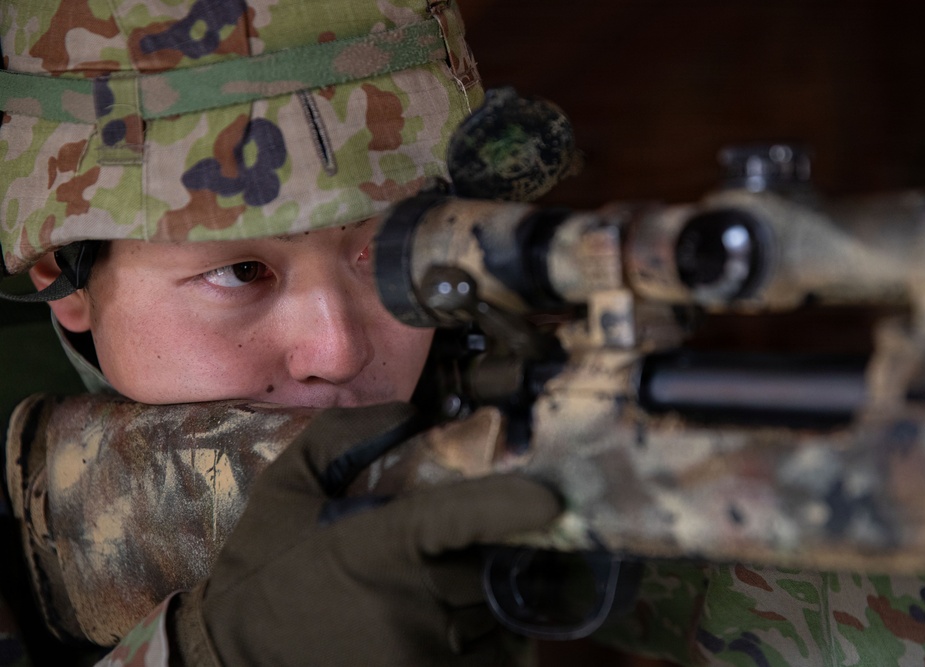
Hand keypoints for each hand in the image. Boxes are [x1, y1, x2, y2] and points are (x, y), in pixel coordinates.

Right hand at [171, 403, 560, 665]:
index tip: (550, 499)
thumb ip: (343, 436)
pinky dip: (485, 637)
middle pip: (489, 565)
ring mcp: (424, 651)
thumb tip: (409, 414)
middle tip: (464, 544)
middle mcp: (411, 600)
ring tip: (442, 588)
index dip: (511, 506)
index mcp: (379, 543)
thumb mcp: (287, 487)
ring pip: (493, 613)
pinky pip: (490, 656)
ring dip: (485, 596)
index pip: (461, 518)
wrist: (235, 657)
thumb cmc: (266, 569)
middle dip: (488, 551)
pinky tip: (448, 623)